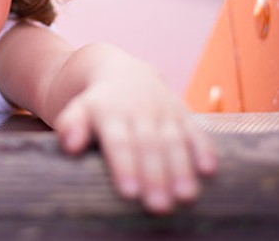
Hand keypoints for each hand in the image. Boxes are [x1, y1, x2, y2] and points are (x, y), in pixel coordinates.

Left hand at [53, 46, 216, 214]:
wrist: (119, 72)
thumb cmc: (95, 105)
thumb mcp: (77, 109)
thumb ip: (71, 125)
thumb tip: (69, 145)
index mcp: (109, 111)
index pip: (118, 141)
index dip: (124, 166)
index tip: (129, 193)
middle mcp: (139, 110)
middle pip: (148, 145)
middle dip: (155, 175)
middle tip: (158, 206)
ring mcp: (163, 111)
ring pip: (174, 140)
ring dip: (181, 169)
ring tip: (185, 196)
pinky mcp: (183, 113)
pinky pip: (195, 131)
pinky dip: (204, 150)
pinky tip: (209, 170)